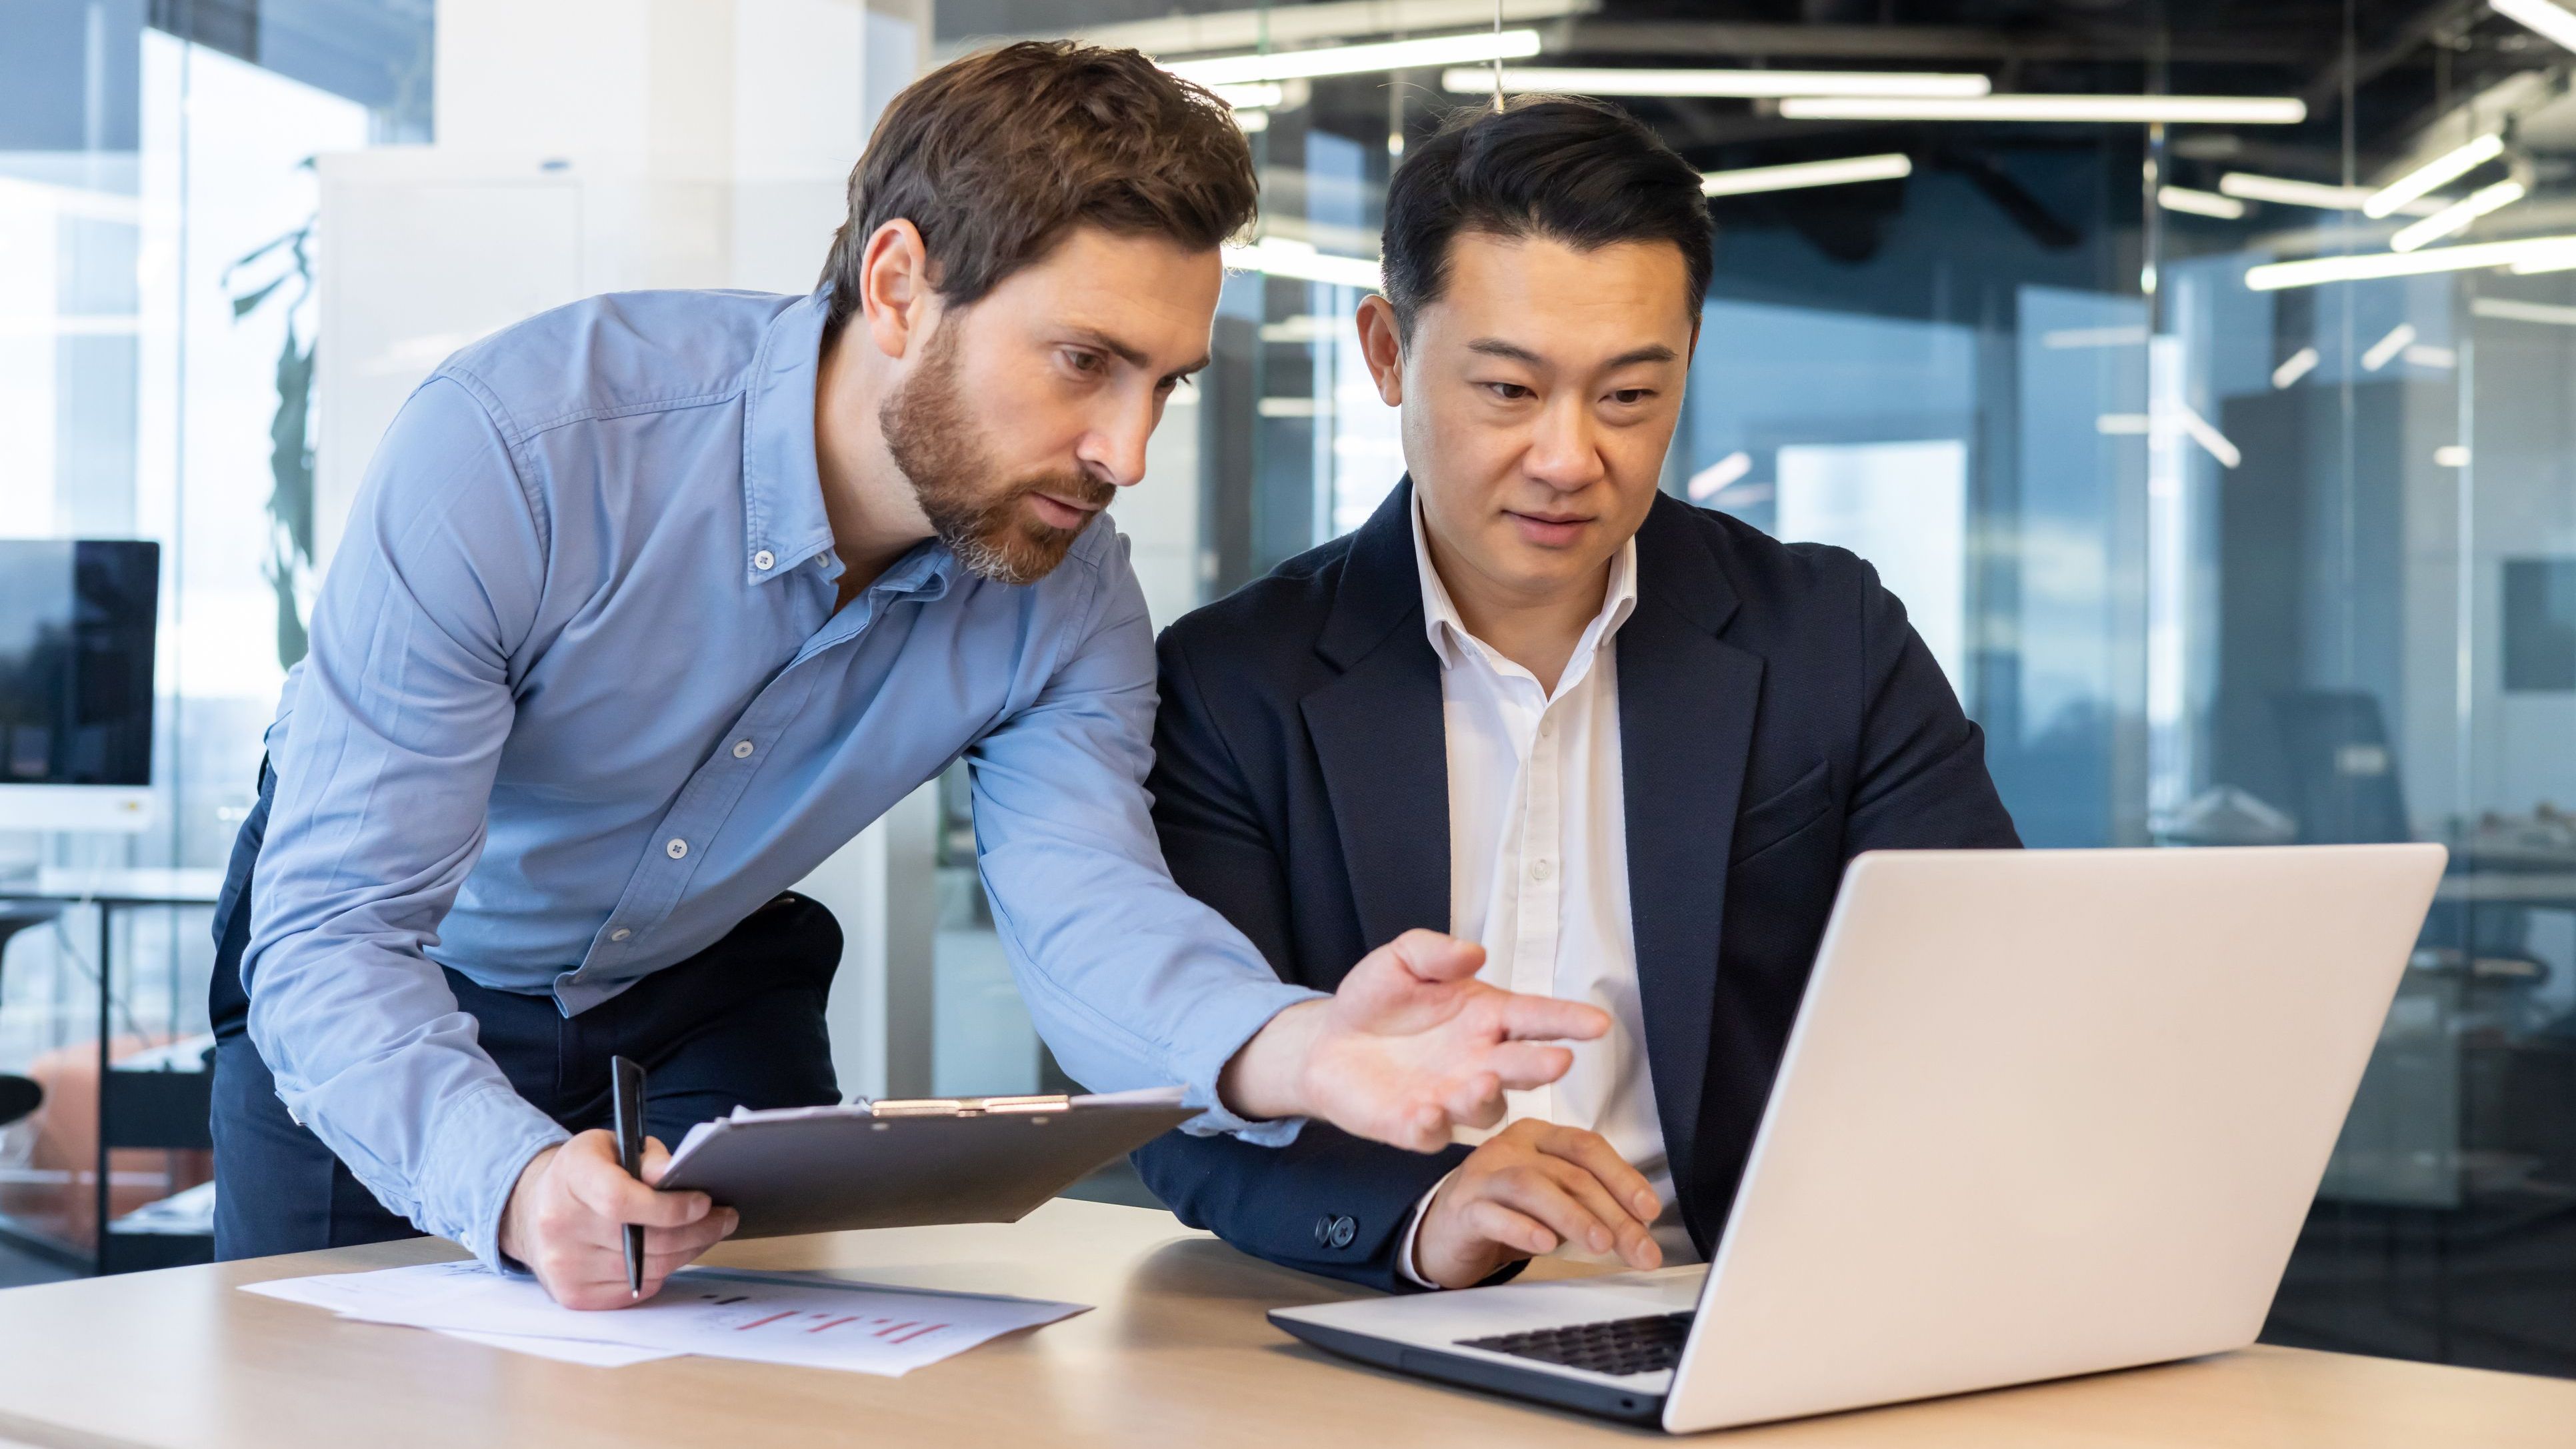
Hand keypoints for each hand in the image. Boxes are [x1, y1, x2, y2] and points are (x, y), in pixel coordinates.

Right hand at [497, 1129, 738, 1308]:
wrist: (535, 1209)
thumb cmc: (587, 1173)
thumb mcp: (613, 1146)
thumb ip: (648, 1157)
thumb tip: (673, 1176)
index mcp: (570, 1177)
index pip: (620, 1200)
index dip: (669, 1206)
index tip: (705, 1202)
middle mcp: (559, 1225)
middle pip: (644, 1240)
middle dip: (697, 1230)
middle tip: (725, 1217)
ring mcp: (563, 1266)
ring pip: (649, 1268)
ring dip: (687, 1251)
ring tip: (707, 1232)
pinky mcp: (574, 1296)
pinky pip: (638, 1288)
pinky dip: (662, 1270)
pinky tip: (671, 1252)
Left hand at [1219, 929, 1609, 1151]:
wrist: (1328, 1041)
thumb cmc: (1376, 1000)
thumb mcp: (1401, 961)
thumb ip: (1434, 952)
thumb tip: (1474, 952)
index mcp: (1487, 1017)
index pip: (1536, 1017)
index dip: (1568, 1020)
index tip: (1598, 1023)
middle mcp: (1480, 1061)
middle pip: (1521, 1066)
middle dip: (1541, 1064)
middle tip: (1559, 1060)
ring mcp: (1452, 1097)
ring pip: (1485, 1106)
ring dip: (1487, 1095)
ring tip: (1484, 1079)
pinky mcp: (1416, 1126)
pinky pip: (1432, 1133)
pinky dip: (1433, 1126)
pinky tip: (1427, 1111)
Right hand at [1413, 1121, 1662, 1289]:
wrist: (1441, 1232)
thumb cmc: (1503, 1212)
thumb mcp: (1551, 1201)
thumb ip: (1588, 1204)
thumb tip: (1640, 1227)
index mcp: (1537, 1136)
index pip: (1587, 1146)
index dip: (1623, 1177)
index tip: (1649, 1210)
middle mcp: (1510, 1148)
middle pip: (1569, 1172)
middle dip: (1613, 1213)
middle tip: (1639, 1247)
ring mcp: (1483, 1176)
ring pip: (1533, 1186)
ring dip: (1574, 1216)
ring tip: (1601, 1244)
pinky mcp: (1463, 1209)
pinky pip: (1494, 1214)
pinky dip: (1524, 1229)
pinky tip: (1546, 1245)